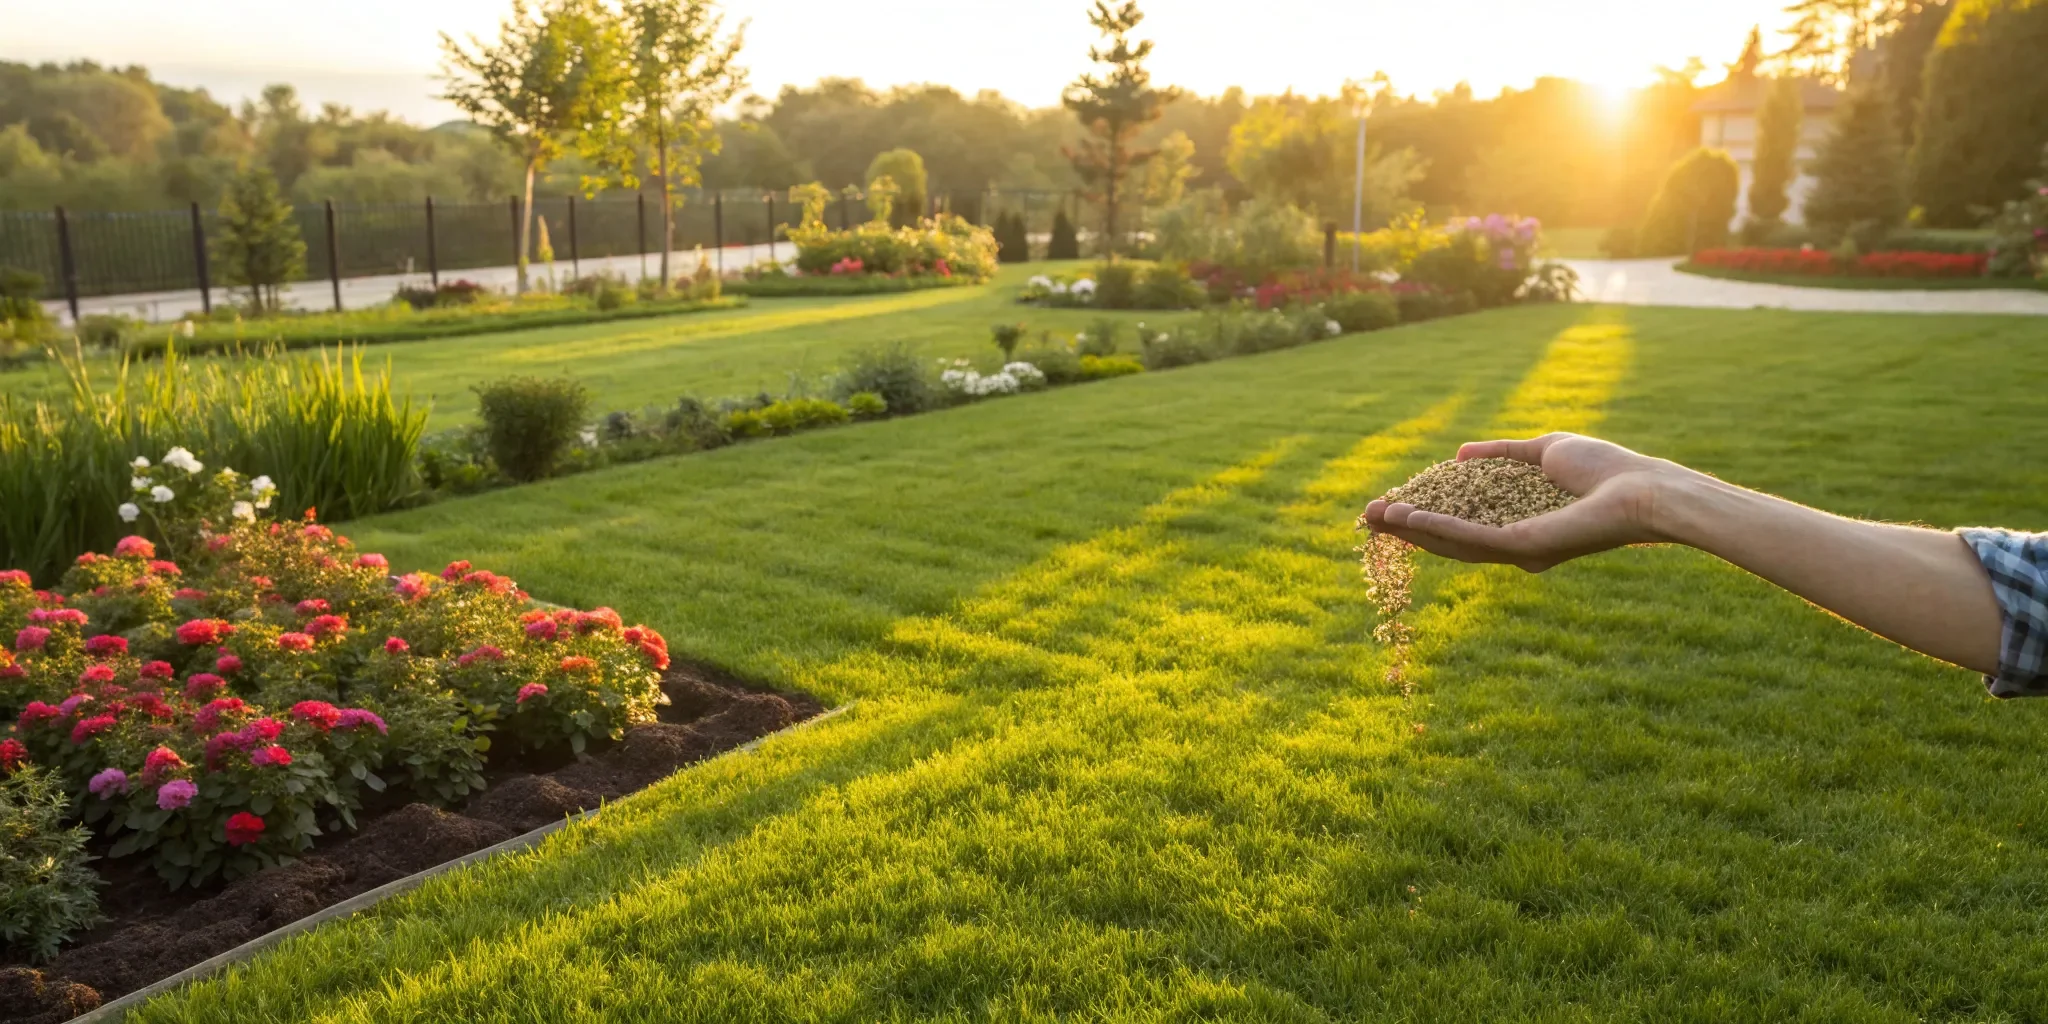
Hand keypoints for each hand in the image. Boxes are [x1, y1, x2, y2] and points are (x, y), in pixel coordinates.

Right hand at [1362, 433, 1684, 571]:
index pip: (1460, 520)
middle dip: (1405, 526)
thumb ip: (1500, 453)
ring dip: (1410, 529)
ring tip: (1375, 517)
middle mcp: (1514, 546)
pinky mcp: (1523, 549)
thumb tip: (1458, 455)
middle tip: (1366, 516)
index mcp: (1518, 524)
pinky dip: (1437, 528)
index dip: (1423, 511)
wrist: (1642, 489)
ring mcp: (1518, 551)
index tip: (1390, 502)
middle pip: (1448, 537)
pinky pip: (1472, 540)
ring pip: (1452, 542)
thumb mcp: (1542, 451)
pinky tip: (1408, 518)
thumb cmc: (1606, 469)